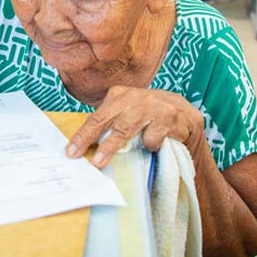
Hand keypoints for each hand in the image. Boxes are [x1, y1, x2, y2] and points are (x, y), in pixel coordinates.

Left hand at [65, 86, 203, 167]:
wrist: (185, 116)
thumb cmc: (151, 117)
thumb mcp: (129, 114)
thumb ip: (111, 123)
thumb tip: (85, 145)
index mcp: (120, 94)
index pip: (96, 117)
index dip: (82, 135)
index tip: (70, 151)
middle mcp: (134, 96)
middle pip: (106, 121)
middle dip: (88, 139)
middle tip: (76, 155)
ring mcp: (151, 105)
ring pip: (125, 129)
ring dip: (110, 146)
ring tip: (100, 161)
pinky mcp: (167, 117)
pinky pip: (151, 138)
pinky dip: (151, 145)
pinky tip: (157, 142)